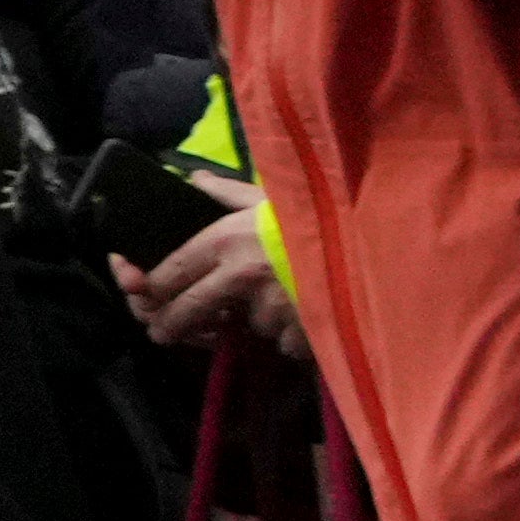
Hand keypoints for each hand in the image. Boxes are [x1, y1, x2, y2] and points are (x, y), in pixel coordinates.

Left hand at [115, 197, 303, 361]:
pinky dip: (289, 334)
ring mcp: (271, 307)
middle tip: (162, 332)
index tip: (144, 295)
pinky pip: (284, 341)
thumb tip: (193, 179)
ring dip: (252, 322)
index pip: (173, 270)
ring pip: (244, 326)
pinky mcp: (301, 332)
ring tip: (276, 300)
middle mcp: (240, 275)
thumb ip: (225, 192)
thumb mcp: (268, 194)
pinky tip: (302, 313)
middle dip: (171, 324)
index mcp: (225, 240)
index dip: (152, 286)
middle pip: (190, 309)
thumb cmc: (318, 213)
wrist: (375, 238)